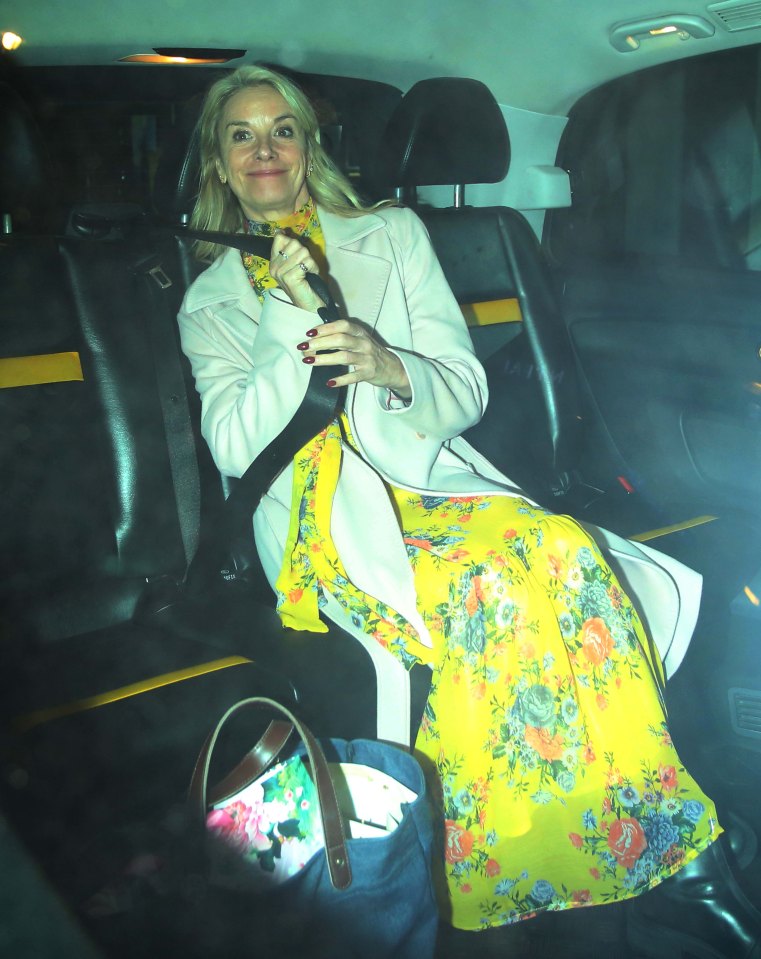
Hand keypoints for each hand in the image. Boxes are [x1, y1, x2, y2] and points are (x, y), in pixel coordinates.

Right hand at [269, 231, 323, 312]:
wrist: (309, 306)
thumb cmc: (305, 284)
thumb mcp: (294, 264)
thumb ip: (289, 249)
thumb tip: (282, 231)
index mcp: (273, 263)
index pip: (280, 238)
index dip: (293, 241)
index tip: (298, 253)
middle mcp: (274, 268)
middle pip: (293, 243)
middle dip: (305, 253)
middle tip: (305, 267)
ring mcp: (281, 273)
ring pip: (302, 251)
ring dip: (310, 262)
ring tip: (308, 273)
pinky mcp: (290, 278)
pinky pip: (307, 262)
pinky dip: (313, 268)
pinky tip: (310, 276)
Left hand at [296, 320, 410, 396]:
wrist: (392, 367)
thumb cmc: (369, 352)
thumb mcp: (358, 340)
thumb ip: (341, 337)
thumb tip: (314, 338)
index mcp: (359, 332)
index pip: (342, 326)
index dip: (325, 328)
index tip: (309, 333)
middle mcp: (364, 343)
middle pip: (340, 339)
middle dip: (320, 343)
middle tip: (304, 348)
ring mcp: (367, 358)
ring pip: (344, 357)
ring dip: (325, 358)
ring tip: (309, 361)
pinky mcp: (369, 373)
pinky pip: (353, 377)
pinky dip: (341, 380)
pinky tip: (329, 382)